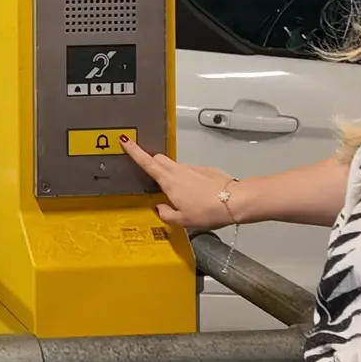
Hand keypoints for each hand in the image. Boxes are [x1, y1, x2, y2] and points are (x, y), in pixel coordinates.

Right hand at [120, 138, 242, 230]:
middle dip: (151, 162)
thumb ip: (166, 214)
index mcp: (169, 181)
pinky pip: (190, 172)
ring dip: (170, 174)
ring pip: (175, 166)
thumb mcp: (182, 220)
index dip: (134, 151)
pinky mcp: (205, 170)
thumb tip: (159, 208)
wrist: (235, 201)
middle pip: (159, 160)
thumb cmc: (208, 211)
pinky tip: (194, 194)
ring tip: (176, 193)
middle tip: (148, 172)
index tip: (125, 141)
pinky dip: (186, 179)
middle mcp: (179, 170)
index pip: (147, 162)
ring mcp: (193, 168)